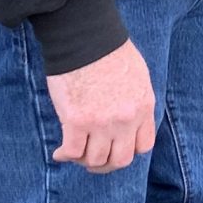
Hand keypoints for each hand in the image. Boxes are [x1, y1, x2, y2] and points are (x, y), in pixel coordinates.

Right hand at [47, 38, 157, 171]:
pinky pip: (72, 152)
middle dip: (105, 164)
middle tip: (92, 158)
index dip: (127, 151)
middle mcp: (126, 120)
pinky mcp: (76, 121)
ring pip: (95, 160)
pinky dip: (65, 155)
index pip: (143, 146)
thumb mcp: (137, 77)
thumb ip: (135, 101)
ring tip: (74, 153)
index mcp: (143, 107)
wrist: (85, 38)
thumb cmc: (108, 51)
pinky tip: (60, 152)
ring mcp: (102, 123)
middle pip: (120, 160)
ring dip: (83, 160)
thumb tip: (126, 118)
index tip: (114, 147)